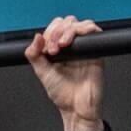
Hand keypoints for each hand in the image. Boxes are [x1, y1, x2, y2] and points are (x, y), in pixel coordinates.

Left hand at [25, 14, 104, 130]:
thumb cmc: (62, 93)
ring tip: (61, 46)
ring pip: (79, 24)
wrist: (76, 108)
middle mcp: (72, 46)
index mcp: (59, 49)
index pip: (55, 28)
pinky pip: (94, 31)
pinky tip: (72, 42)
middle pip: (67, 22)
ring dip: (68, 30)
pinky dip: (84, 29)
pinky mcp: (96, 51)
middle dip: (56, 31)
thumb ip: (34, 55)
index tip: (45, 49)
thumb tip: (36, 37)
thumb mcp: (42, 72)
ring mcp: (84, 47)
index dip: (48, 33)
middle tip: (53, 49)